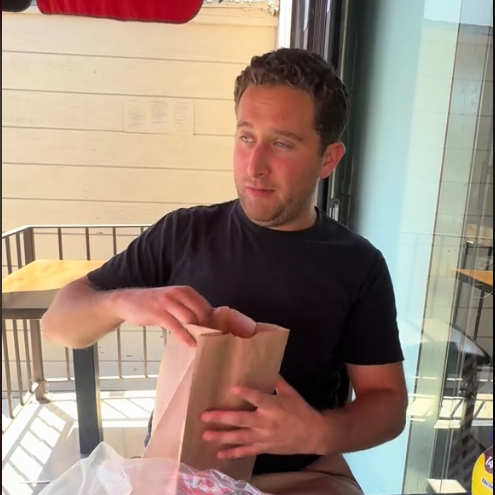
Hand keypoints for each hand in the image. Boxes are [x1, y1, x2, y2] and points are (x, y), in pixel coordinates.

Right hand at [110, 286, 212, 346]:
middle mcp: (178, 293)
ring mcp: (168, 302)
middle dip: (207, 327)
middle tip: (211, 342)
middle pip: (201, 312)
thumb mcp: (173, 300)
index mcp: (185, 290)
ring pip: (190, 319)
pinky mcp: (158, 313)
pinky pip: (176, 326)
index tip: (216, 333)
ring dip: (198, 333)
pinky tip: (191, 345)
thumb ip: (188, 307)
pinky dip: (185, 336)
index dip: (213, 320)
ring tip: (203, 345)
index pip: (206, 305)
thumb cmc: (154, 303)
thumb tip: (207, 322)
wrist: (128, 301)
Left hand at [201, 377, 325, 459]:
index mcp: (274, 406)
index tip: (233, 389)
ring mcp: (264, 437)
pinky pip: (246, 451)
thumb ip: (276, 381)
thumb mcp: (290, 393)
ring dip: (222, 436)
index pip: (258, 399)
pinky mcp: (264, 448)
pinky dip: (233, 454)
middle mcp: (267, 422)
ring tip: (206, 434)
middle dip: (222, 418)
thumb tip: (265, 367)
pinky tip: (220, 454)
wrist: (314, 434)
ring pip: (240, 437)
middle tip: (205, 416)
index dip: (246, 394)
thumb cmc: (301, 410)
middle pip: (241, 420)